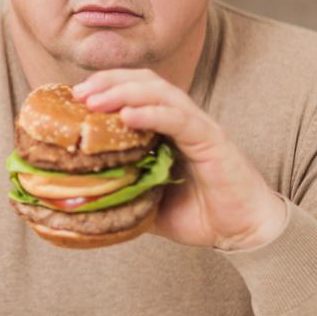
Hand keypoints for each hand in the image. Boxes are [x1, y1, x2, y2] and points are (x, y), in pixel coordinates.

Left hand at [73, 69, 287, 250]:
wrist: (243, 233)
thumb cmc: (198, 216)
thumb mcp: (146, 202)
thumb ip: (120, 192)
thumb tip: (77, 199)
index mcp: (166, 128)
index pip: (134, 92)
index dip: (104, 88)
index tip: (73, 98)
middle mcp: (182, 119)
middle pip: (144, 82)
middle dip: (108, 82)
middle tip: (78, 94)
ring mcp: (199, 127)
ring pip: (161, 93)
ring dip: (124, 92)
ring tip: (94, 101)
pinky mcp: (212, 141)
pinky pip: (180, 119)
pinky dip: (153, 113)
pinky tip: (128, 116)